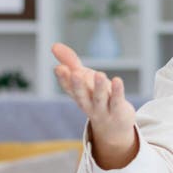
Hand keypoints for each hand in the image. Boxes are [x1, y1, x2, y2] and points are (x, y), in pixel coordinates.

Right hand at [51, 42, 137, 167]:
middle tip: (74, 73)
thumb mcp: (84, 78)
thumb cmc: (96, 96)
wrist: (113, 127)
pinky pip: (117, 100)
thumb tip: (54, 45)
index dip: (63, 79)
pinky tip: (118, 80)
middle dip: (77, 85)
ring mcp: (103, 109)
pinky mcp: (118, 110)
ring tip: (99, 74)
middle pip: (81, 95)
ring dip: (99, 87)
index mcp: (78, 95)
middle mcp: (88, 103)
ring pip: (99, 98)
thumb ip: (70, 62)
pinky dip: (117, 91)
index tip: (59, 68)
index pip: (68, 88)